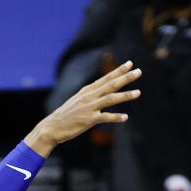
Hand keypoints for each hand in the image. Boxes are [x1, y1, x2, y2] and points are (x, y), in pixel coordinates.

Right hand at [25, 61, 141, 155]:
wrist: (52, 127)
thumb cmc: (66, 115)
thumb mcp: (78, 100)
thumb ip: (91, 95)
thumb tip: (102, 90)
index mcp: (87, 91)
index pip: (106, 78)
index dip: (118, 71)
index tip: (130, 64)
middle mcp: (89, 96)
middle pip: (111, 85)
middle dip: (125, 78)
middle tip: (139, 71)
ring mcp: (89, 107)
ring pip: (110, 99)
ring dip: (125, 95)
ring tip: (138, 93)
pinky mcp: (88, 120)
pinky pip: (105, 118)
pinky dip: (115, 117)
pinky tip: (125, 117)